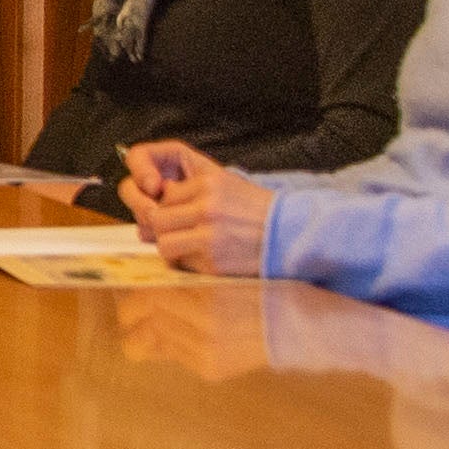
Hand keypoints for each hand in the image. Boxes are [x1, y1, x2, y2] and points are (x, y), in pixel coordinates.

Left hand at [109, 283, 268, 378]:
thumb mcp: (220, 274)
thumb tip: (144, 280)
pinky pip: (174, 355)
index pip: (148, 295)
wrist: (296, 324)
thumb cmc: (260, 289)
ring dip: (151, 329)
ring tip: (154, 319)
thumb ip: (183, 278)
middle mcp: (204, 329)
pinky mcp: (210, 370)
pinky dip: (171, 343)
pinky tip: (180, 333)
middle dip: (133, 312)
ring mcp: (206, 353)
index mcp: (207, 297)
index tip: (132, 285)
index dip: (135, 290)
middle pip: (144, 320)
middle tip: (134, 303)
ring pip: (153, 341)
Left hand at [120, 143, 274, 276]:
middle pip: (158, 219)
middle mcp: (207, 207)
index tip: (180, 215)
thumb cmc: (257, 212)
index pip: (166, 196)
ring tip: (190, 246)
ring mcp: (209, 236)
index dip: (169, 207)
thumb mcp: (228, 186)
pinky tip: (206, 257)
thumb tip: (158, 200)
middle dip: (165, 228)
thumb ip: (193, 190)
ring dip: (173, 247)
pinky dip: (188, 263)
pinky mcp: (213, 262)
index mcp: (209, 184)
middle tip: (180, 232)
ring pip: (164, 243)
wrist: (290, 235)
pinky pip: (181, 264)